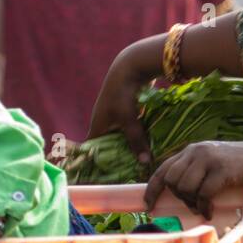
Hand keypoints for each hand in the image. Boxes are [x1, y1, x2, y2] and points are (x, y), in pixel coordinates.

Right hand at [87, 45, 154, 167]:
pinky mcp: (128, 110)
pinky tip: (148, 145)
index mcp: (97, 126)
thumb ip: (136, 140)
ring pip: (122, 137)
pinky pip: (131, 128)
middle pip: (109, 145)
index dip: (97, 162)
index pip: (93, 150)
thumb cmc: (123, 93)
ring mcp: (116, 116)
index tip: (106, 176)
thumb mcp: (129, 118)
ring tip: (140, 162)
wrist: (131, 65)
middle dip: (119, 158)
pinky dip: (138, 136)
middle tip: (130, 173)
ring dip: (130, 146)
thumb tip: (145, 163)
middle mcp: (104, 122)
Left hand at [143, 140, 242, 219]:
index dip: (153, 189)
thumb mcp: (212, 165)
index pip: (163, 169)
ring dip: (192, 202)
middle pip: (171, 180)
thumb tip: (176, 192)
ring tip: (204, 207)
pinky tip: (210, 211)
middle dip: (179, 197)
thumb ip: (194, 172)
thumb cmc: (240, 169)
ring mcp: (209, 159)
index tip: (148, 205)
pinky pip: (203, 194)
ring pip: (184, 187)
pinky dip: (204, 207)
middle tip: (194, 204)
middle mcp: (197, 151)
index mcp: (191, 150)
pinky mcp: (222, 169)